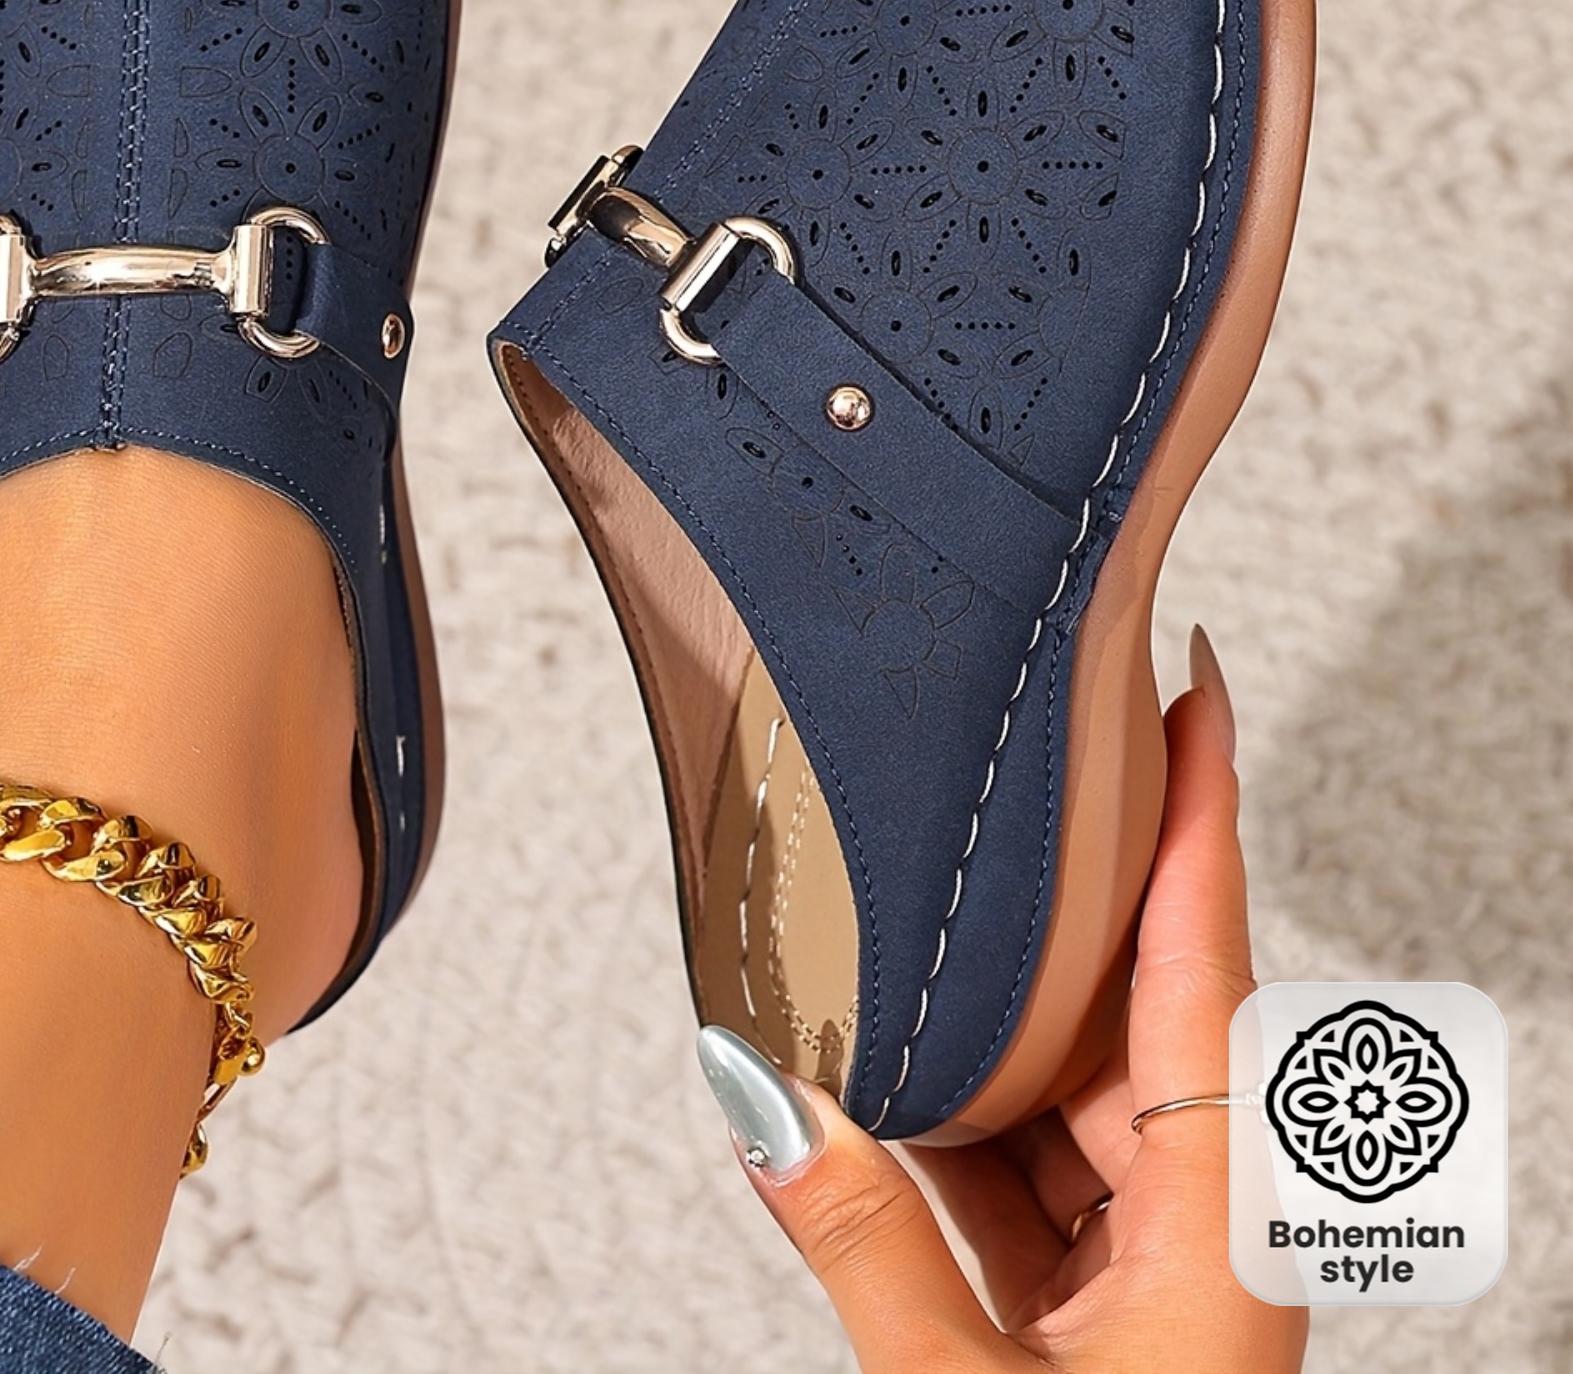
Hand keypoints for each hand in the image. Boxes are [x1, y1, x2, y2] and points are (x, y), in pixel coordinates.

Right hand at [711, 629, 1306, 1371]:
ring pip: (1056, 1091)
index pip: (1207, 965)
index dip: (1203, 812)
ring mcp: (1146, 1261)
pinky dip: (945, 1128)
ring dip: (977, 1024)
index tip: (1190, 686)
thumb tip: (767, 1101)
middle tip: (1006, 773)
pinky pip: (1015, 1173)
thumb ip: (863, 1243)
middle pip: (1126, 1008)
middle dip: (1057, 897)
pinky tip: (876, 1076)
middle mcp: (1199, 1219)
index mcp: (1225, 1220)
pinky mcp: (1090, 1304)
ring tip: (903, 921)